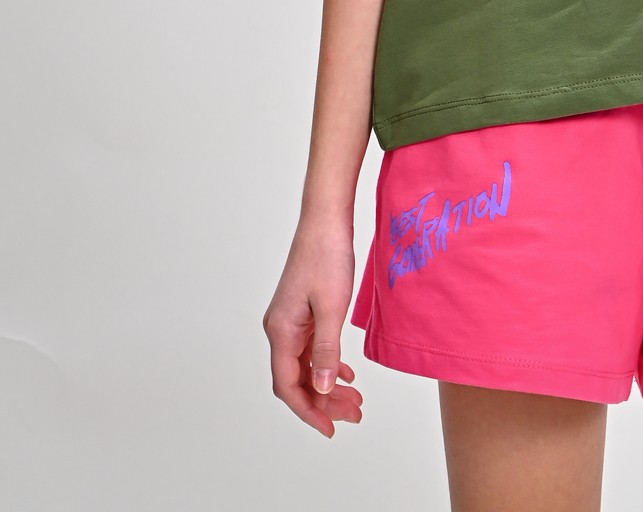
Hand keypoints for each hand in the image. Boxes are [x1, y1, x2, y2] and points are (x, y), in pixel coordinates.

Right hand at [263, 218, 364, 436]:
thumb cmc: (327, 256)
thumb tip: (323, 390)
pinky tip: (346, 373)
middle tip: (354, 415)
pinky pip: (311, 349)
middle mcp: (280, 329)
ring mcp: (290, 320)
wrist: (326, 218)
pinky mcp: (302, 311)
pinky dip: (328, 364)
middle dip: (324, 402)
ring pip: (306, 366)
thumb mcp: (331, 308)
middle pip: (297, 380)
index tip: (330, 430)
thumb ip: (327, 351)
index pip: (288, 386)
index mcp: (280, 331)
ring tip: (356, 400)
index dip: (308, 411)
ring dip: (328, 385)